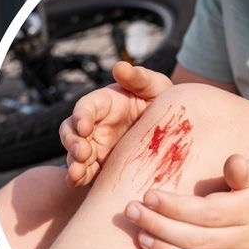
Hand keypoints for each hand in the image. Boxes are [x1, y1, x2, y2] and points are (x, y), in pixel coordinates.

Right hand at [61, 61, 172, 186]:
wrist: (177, 131)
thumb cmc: (162, 102)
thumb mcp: (155, 87)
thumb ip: (139, 78)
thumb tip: (120, 66)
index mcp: (104, 102)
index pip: (86, 107)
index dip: (81, 116)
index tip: (84, 127)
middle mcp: (95, 124)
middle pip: (71, 131)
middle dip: (72, 142)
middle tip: (82, 153)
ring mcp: (97, 145)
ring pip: (74, 153)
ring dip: (73, 162)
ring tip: (78, 173)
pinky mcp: (102, 164)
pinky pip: (85, 171)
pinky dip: (79, 177)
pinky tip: (78, 183)